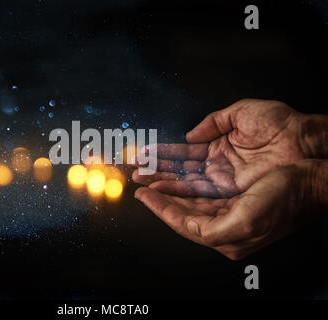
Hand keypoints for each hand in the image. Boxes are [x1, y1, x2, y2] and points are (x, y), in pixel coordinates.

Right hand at [133, 99, 326, 197]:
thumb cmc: (280, 124)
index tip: (144, 153)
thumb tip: (190, 133)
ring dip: (162, 182)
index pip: (185, 152)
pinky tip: (160, 189)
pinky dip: (178, 192)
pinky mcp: (230, 192)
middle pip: (181, 170)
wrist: (304, 141)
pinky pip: (199, 193)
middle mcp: (218, 166)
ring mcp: (223, 181)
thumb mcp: (241, 112)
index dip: (163, 153)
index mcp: (219, 147)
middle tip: (135, 170)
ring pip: (185, 183)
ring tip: (141, 180)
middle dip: (157, 170)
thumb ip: (213, 122)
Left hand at [134, 160, 326, 259]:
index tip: (143, 195)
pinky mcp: (233, 196)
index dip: (160, 209)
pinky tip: (176, 175)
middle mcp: (224, 225)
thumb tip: (190, 227)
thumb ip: (213, 231)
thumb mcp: (247, 221)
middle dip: (161, 197)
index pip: (183, 223)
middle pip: (182, 210)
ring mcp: (228, 209)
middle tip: (142, 184)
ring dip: (170, 187)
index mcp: (226, 236)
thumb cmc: (285, 200)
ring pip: (189, 198)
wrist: (310, 182)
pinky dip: (186, 182)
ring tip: (152, 177)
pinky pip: (201, 189)